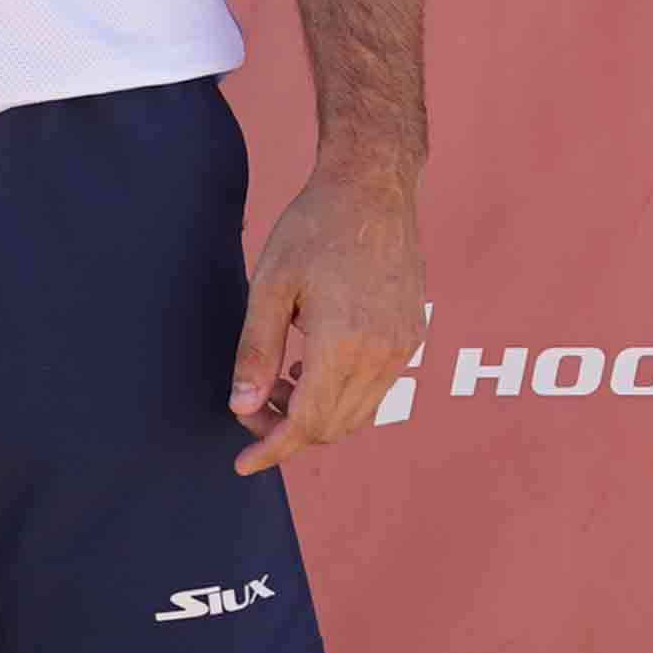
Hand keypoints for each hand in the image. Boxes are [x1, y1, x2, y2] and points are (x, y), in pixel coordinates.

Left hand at [229, 154, 421, 475]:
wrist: (373, 188)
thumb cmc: (315, 227)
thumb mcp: (270, 286)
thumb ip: (256, 351)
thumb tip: (242, 406)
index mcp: (344, 344)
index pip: (306, 423)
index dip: (271, 448)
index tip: (242, 463)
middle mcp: (382, 354)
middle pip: (333, 427)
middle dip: (287, 431)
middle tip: (251, 406)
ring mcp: (403, 348)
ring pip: (358, 414)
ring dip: (316, 416)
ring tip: (279, 384)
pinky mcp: (411, 336)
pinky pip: (377, 391)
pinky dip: (341, 396)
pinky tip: (312, 366)